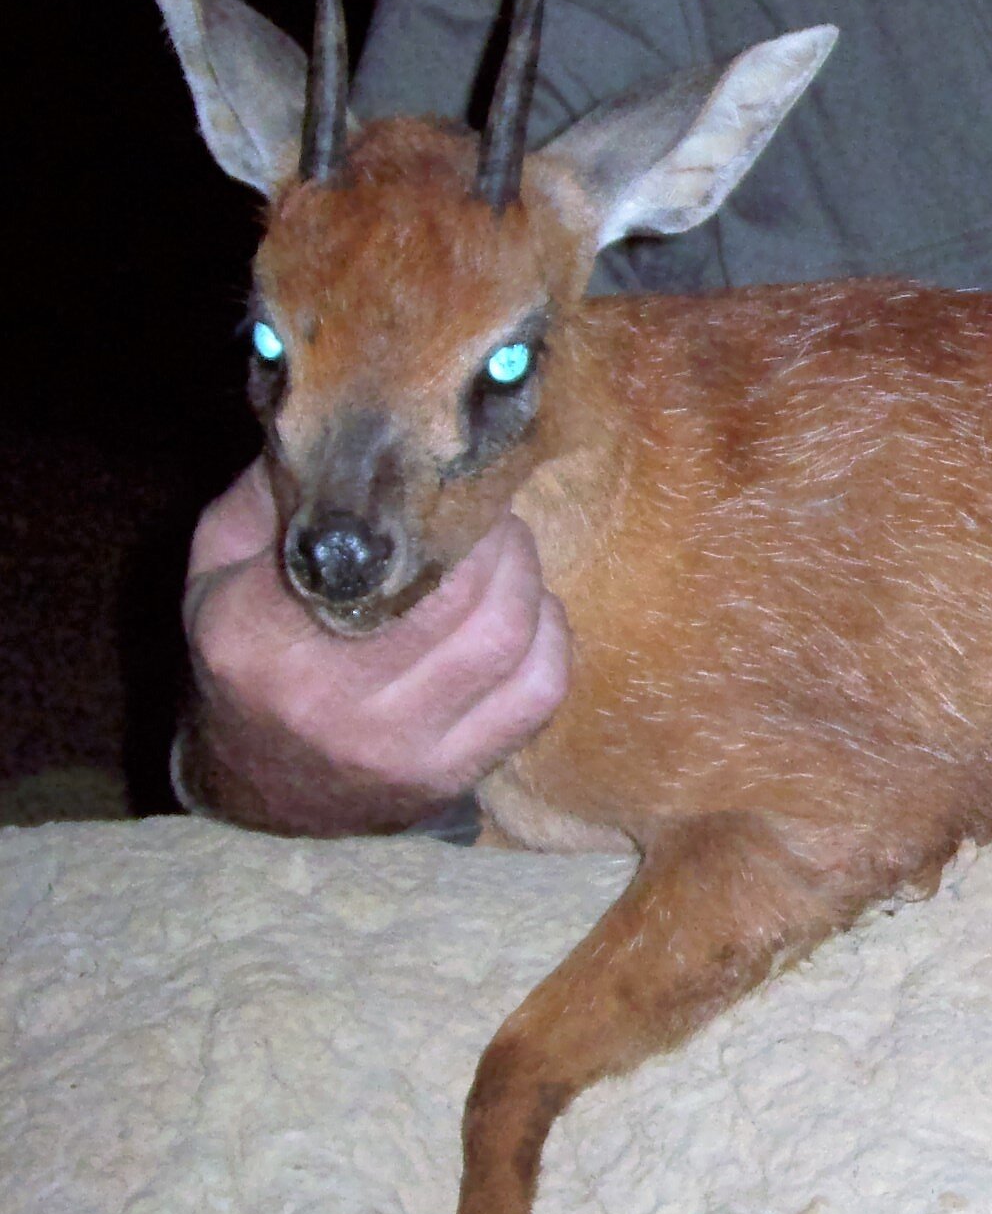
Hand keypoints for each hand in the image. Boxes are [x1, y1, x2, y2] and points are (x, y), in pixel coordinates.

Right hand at [181, 460, 571, 831]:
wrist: (254, 789)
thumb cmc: (244, 657)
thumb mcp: (218, 569)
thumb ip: (268, 494)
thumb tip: (346, 425)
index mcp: (257, 635)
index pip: (367, 553)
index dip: (425, 507)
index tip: (437, 485)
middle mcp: (326, 698)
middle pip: (456, 592)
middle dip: (489, 535)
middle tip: (485, 513)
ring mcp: (394, 746)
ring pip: (505, 637)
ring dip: (525, 575)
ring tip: (507, 553)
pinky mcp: (447, 777)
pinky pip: (539, 693)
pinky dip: (551, 636)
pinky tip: (528, 613)